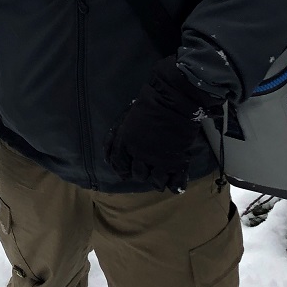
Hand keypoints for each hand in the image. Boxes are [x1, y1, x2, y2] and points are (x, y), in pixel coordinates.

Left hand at [106, 57, 220, 192]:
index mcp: (124, 144)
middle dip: (141, 173)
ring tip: (163, 173)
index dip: (122, 169)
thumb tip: (109, 154)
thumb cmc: (148, 105)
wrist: (173, 101)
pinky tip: (175, 182)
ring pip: (156, 182)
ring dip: (158, 179)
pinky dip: (176, 185)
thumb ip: (117, 137)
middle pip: (138, 175)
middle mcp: (139, 156)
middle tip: (148, 166)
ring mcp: (159, 161)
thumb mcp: (125, 119)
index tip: (126, 171)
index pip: (118, 165)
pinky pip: (175, 183)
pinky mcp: (177, 162)